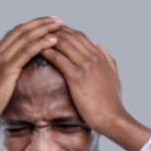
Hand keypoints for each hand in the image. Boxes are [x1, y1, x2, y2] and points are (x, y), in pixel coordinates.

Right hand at [0, 16, 63, 125]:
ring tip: (60, 24)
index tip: (46, 22)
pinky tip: (53, 41)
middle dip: (41, 22)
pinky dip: (41, 44)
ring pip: (25, 37)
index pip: (14, 33)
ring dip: (45, 29)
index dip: (31, 26)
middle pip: (21, 30)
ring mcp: (0, 60)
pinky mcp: (6, 70)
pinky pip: (27, 52)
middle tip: (58, 18)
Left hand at [41, 27, 150, 150]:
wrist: (113, 119)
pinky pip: (59, 59)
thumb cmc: (113, 103)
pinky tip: (38, 51)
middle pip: (71, 36)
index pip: (80, 37)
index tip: (51, 32)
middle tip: (39, 32)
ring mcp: (86, 66)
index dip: (65, 32)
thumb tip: (102, 46)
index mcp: (100, 58)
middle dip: (54, 32)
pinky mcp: (77, 77)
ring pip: (64, 44)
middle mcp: (93, 58)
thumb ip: (110, 61)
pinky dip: (48, 52)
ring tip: (35, 38)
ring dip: (49, 39)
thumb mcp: (115, 78)